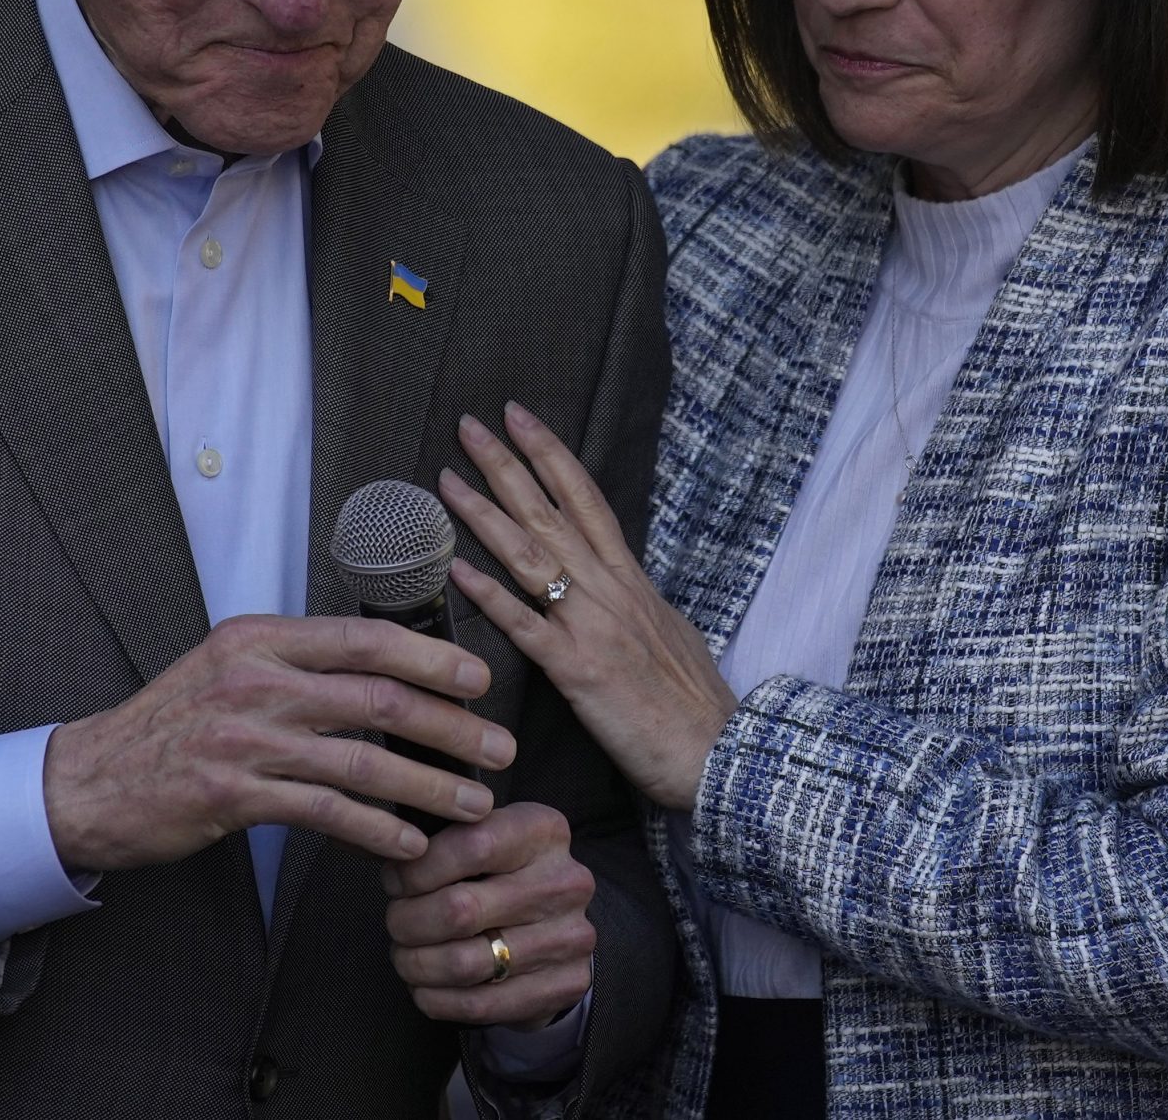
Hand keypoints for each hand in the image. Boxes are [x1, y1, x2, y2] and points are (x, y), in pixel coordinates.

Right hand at [43, 613, 515, 873]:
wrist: (90, 779)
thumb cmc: (173, 722)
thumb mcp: (229, 664)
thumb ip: (298, 659)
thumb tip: (385, 665)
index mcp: (260, 636)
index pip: (365, 637)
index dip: (432, 655)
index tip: (479, 679)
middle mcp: (255, 678)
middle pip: (378, 697)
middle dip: (451, 724)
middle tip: (499, 748)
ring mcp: (243, 738)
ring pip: (362, 759)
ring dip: (429, 785)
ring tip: (474, 803)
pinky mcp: (233, 796)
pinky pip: (325, 812)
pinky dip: (376, 829)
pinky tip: (410, 843)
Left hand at [385, 801, 594, 1029]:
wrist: (560, 927)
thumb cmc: (504, 875)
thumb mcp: (486, 838)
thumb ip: (445, 841)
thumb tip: (393, 861)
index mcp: (542, 831)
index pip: (471, 846)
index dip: (418, 869)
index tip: (395, 882)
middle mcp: (564, 882)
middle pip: (460, 910)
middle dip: (409, 921)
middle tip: (397, 923)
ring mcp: (569, 937)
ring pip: (464, 963)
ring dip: (418, 964)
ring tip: (406, 957)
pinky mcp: (565, 985)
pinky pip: (480, 1003)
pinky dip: (437, 999)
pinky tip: (425, 988)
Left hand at [442, 405, 737, 811]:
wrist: (721, 751)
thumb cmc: (696, 703)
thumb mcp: (670, 633)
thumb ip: (634, 605)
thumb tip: (616, 588)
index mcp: (630, 579)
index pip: (586, 498)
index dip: (550, 454)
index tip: (520, 417)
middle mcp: (609, 589)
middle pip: (550, 511)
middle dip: (507, 464)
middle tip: (469, 424)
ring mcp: (592, 626)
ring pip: (530, 555)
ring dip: (485, 513)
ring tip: (447, 479)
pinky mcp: (578, 670)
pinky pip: (524, 625)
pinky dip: (490, 594)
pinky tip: (457, 569)